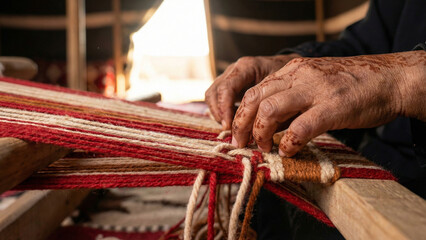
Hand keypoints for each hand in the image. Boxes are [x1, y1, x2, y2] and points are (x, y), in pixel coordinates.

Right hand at [205, 54, 300, 129]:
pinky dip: (220, 112)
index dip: (224, 109)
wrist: (289, 66)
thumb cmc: (288, 78)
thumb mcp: (283, 88)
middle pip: (214, 92)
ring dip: (217, 114)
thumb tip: (261, 128)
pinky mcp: (229, 85)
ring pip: (211, 95)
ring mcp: (229, 76)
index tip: (229, 126)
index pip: (227, 88)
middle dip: (219, 114)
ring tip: (230, 128)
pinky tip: (232, 123)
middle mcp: (235, 70)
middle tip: (230, 131)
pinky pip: (216, 98)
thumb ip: (270, 103)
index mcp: (247, 67)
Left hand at [232, 51, 425, 155]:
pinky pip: (300, 127)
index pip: (254, 89)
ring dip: (261, 132)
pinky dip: (288, 142)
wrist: (389, 78)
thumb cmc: (351, 85)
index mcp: (292, 70)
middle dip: (241, 124)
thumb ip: (291, 97)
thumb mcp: (313, 82)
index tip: (239, 132)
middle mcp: (298, 75)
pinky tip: (289, 151)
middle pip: (254, 98)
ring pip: (270, 109)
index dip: (241, 113)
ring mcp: (315, 90)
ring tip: (264, 147)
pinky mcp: (332, 107)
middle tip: (241, 143)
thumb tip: (269, 122)